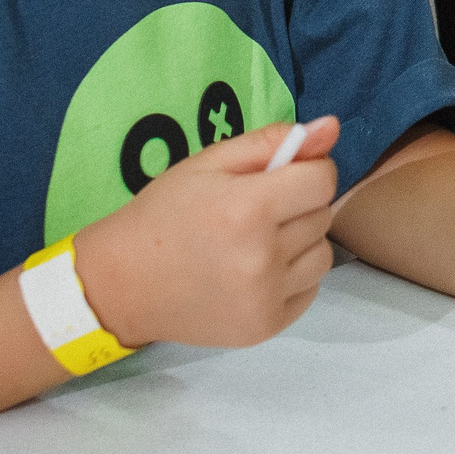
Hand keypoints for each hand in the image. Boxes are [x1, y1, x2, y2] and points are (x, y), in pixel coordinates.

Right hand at [72, 116, 339, 350]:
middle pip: (323, 215)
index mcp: (248, 208)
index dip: (306, 170)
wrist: (124, 284)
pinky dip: (293, 277)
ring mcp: (266, 296)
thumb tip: (330, 127)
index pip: (322, 179)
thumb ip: (271, 142)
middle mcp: (262, 256)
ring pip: (323, 254)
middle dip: (298, 206)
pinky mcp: (267, 326)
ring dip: (301, 243)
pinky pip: (311, 289)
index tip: (278, 176)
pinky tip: (255, 272)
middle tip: (255, 212)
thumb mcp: (208, 163)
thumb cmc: (165, 213)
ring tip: (257, 242)